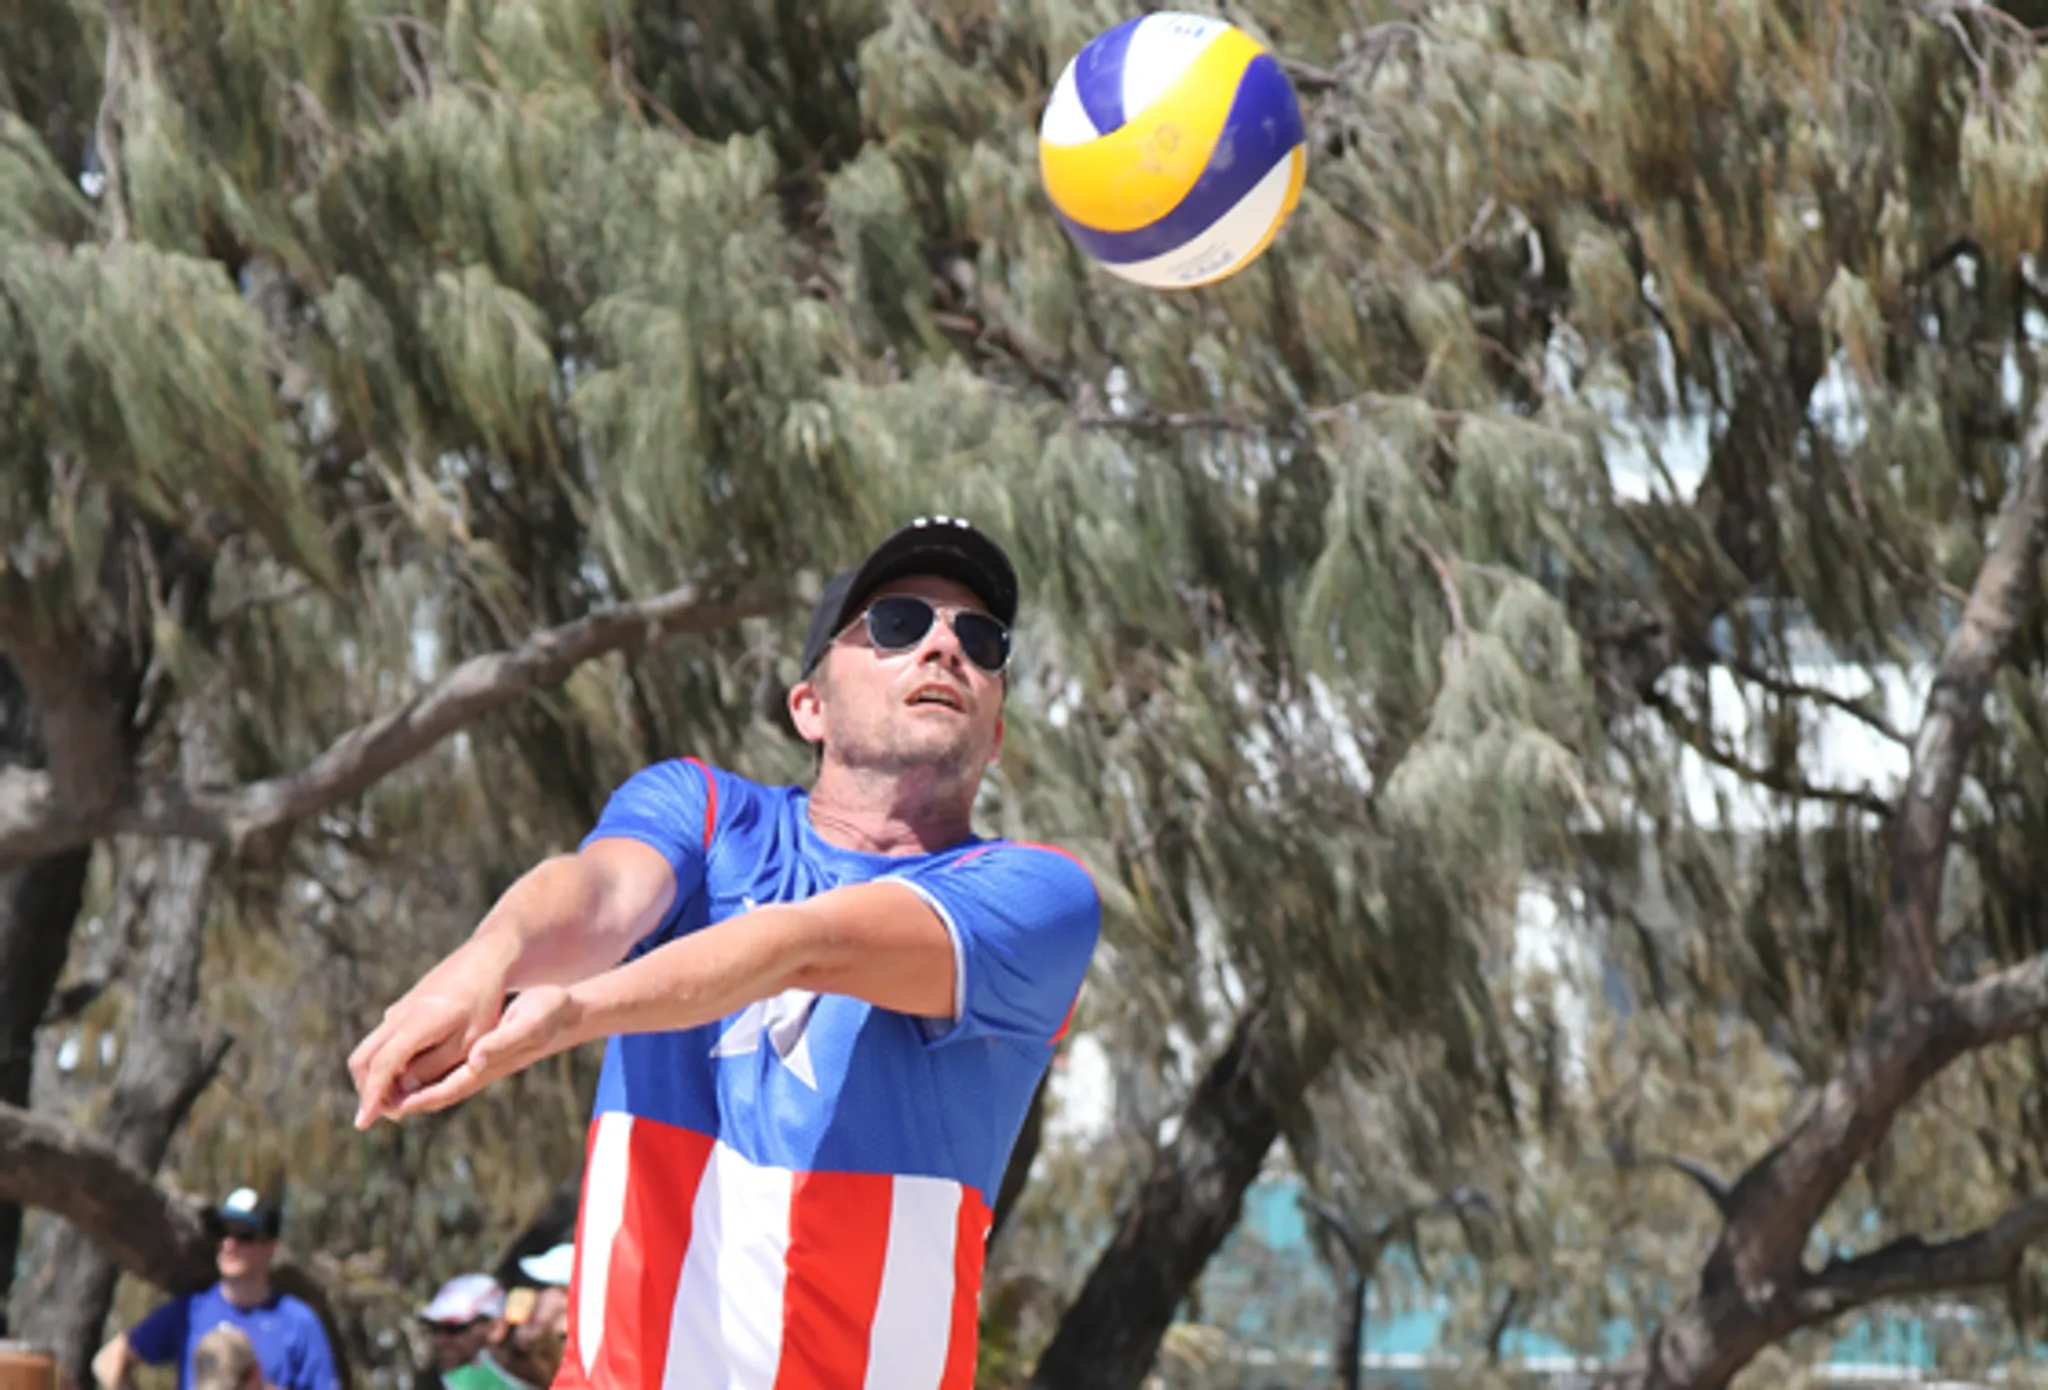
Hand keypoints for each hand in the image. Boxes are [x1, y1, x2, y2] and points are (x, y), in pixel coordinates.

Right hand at [348, 938, 514, 1128]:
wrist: (487, 957)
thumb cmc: (485, 1002)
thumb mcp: (469, 1041)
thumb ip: (435, 1066)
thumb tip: (403, 1089)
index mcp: (416, 1023)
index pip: (382, 1067)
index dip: (372, 1097)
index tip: (363, 1123)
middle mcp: (399, 1015)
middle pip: (362, 1059)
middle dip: (366, 1090)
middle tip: (382, 1115)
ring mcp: (398, 1010)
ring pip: (368, 1049)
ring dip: (374, 1077)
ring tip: (394, 1100)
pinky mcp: (403, 1007)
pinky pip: (382, 1039)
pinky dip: (384, 1061)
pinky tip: (404, 1075)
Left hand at [390, 984, 587, 1116]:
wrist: (566, 1012)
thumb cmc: (548, 1014)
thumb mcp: (527, 1023)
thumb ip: (502, 1042)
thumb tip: (474, 1060)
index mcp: (487, 1065)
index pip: (445, 1090)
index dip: (416, 1099)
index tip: (389, 1106)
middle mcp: (479, 1069)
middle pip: (436, 1093)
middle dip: (406, 1101)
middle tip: (372, 1105)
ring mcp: (479, 1063)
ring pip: (438, 1082)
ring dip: (411, 1088)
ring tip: (379, 1089)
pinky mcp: (479, 1052)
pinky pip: (445, 1068)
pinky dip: (424, 1071)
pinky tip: (408, 1062)